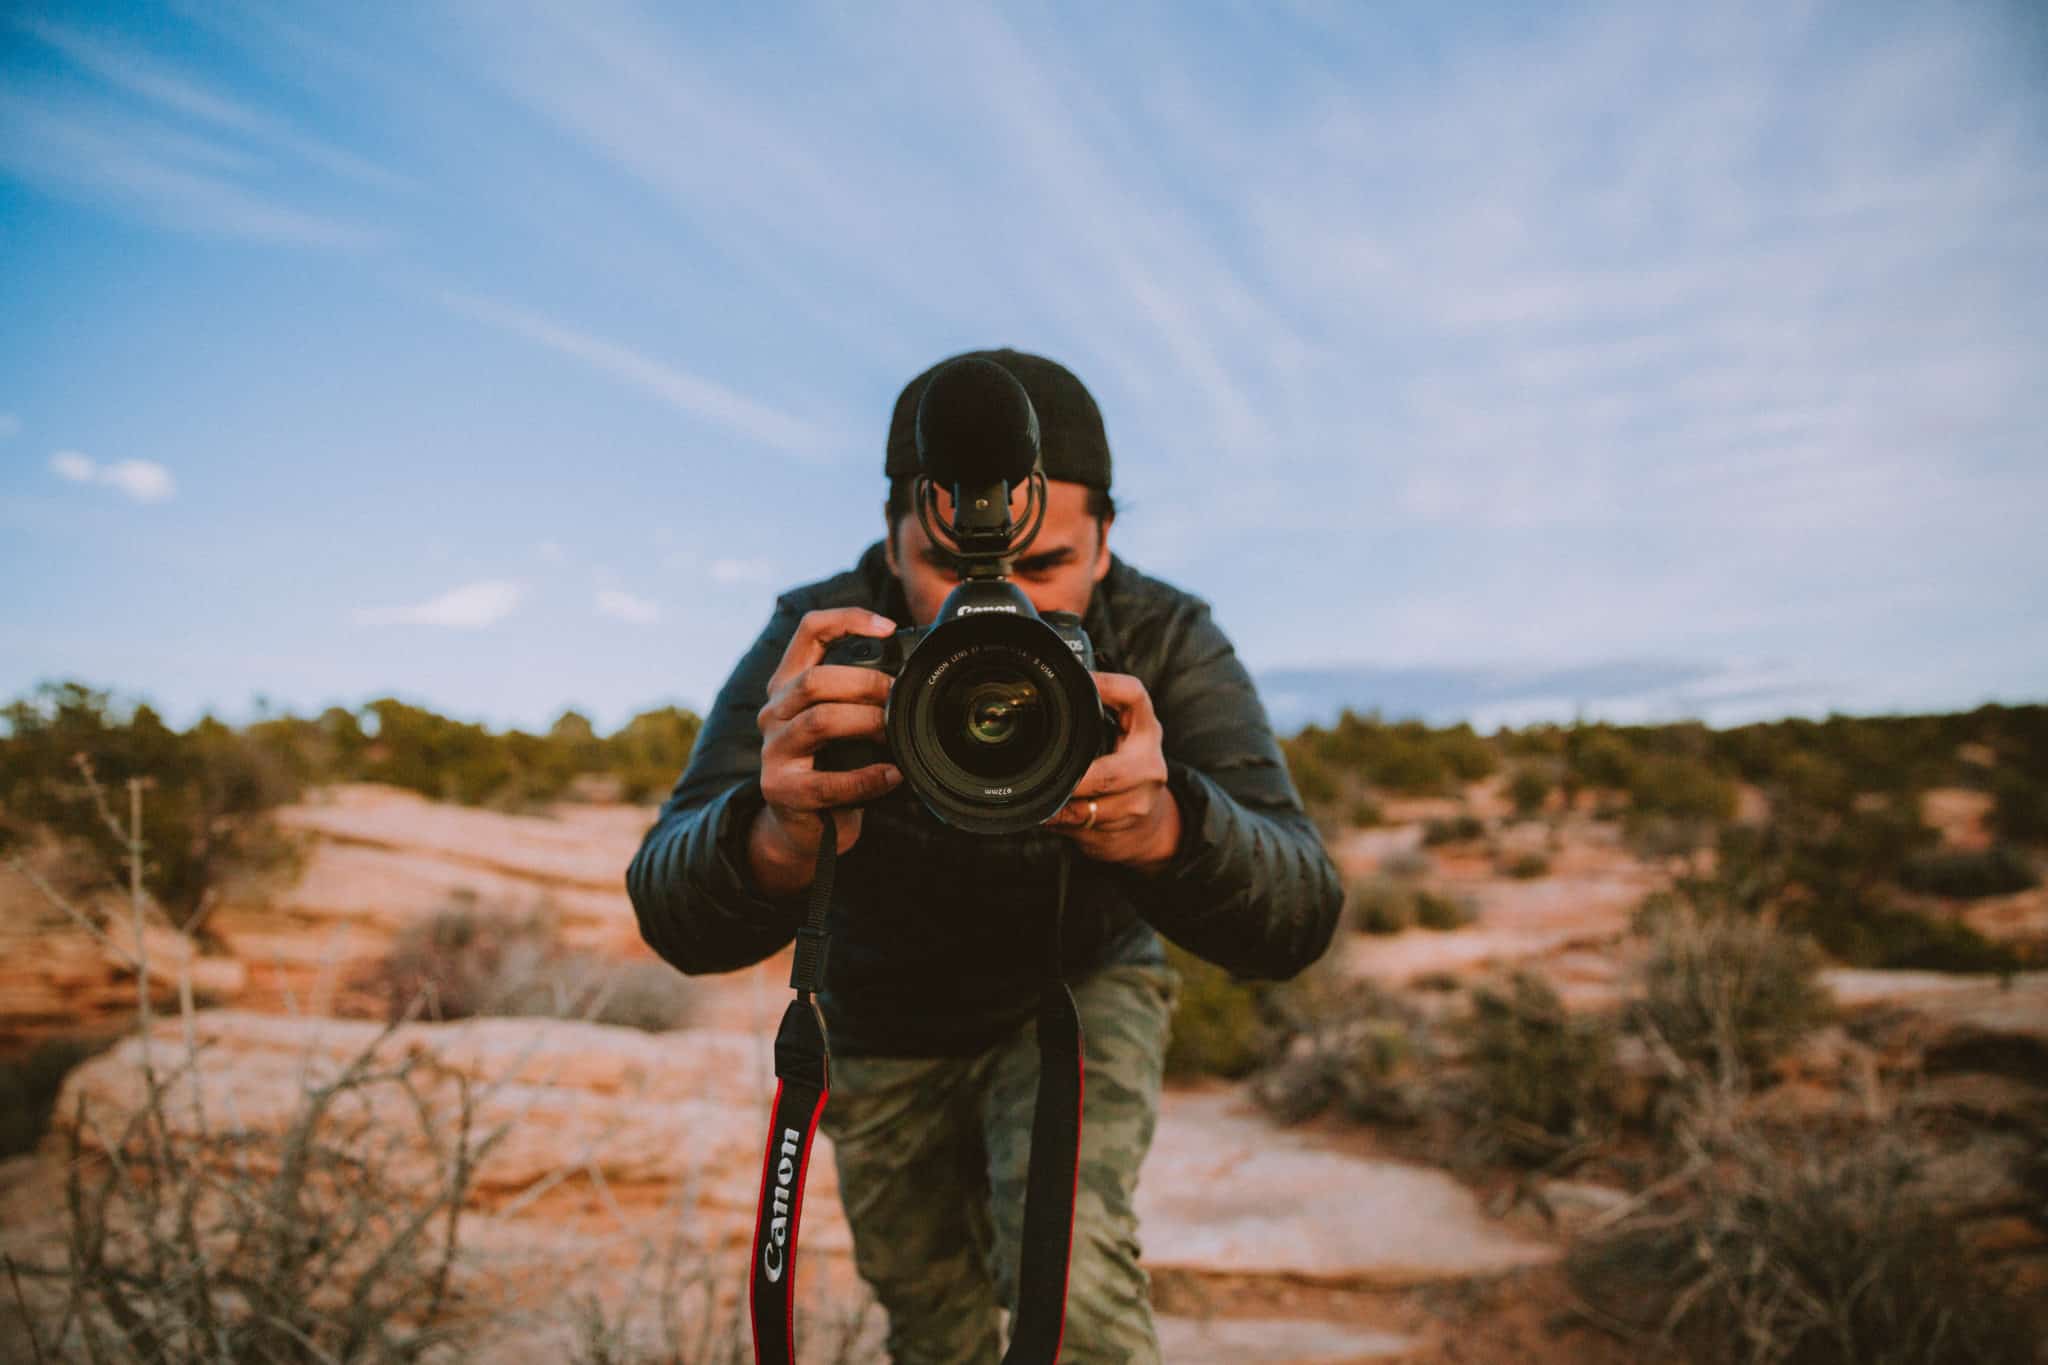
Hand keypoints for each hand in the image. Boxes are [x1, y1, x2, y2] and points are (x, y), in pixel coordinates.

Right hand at [749, 608, 902, 892]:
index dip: (848, 620)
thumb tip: (917, 670)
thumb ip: (861, 694)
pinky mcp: (782, 789)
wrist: (804, 826)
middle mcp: (775, 712)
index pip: (809, 631)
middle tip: (899, 696)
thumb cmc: (832, 765)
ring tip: (894, 731)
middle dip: (865, 683)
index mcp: (788, 684)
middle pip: (814, 680)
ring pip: (819, 721)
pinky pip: (828, 782)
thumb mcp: (840, 721)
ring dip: (866, 723)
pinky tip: (891, 776)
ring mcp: (774, 751)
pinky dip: (867, 778)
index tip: (889, 628)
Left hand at [1044, 672, 1181, 871]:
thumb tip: (1055, 693)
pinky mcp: (1128, 826)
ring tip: (1043, 796)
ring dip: (1062, 804)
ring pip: (1092, 806)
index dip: (1106, 685)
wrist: (1154, 825)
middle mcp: (1150, 763)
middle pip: (1108, 774)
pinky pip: (1084, 825)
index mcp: (1145, 730)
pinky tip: (1051, 814)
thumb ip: (1098, 719)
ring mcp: (1141, 799)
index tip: (1080, 680)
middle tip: (1049, 776)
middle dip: (1076, 781)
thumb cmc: (1127, 771)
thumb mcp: (1122, 740)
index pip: (1133, 696)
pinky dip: (1061, 820)